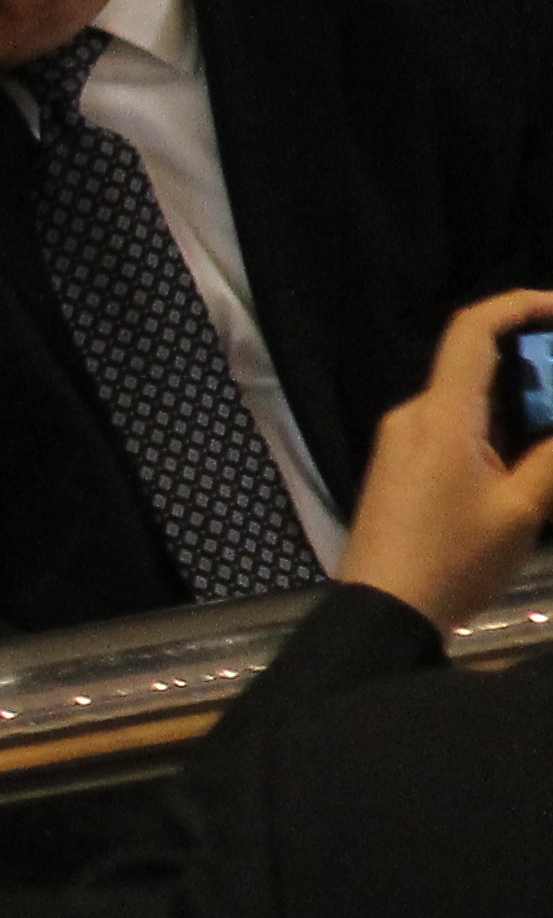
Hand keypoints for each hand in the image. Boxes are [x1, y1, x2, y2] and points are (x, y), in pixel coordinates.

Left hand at [338, 287, 552, 630]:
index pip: (473, 329)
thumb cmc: (451, 561)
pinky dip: (495, 426)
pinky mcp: (398, 467)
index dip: (519, 304)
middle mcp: (412, 416)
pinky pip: (452, 427)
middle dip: (535, 363)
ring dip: (519, 400)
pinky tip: (529, 455)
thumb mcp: (521, 509)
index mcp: (440, 415)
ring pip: (468, 398)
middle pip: (476, 363)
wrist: (380, 613)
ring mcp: (399, 441)